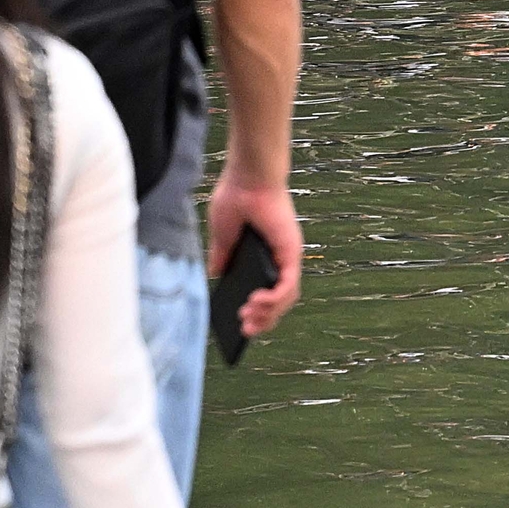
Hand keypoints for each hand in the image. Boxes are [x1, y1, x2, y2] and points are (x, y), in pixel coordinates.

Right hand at [206, 172, 303, 336]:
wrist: (247, 177)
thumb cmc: (236, 197)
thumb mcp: (223, 235)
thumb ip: (222, 255)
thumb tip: (217, 275)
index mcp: (263, 255)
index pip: (264, 291)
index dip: (255, 311)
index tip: (239, 326)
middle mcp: (279, 258)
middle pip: (276, 299)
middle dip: (261, 319)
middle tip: (245, 330)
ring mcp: (287, 256)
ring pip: (285, 298)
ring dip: (268, 314)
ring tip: (248, 322)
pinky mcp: (291, 252)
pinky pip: (288, 285)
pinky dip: (274, 299)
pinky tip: (256, 303)